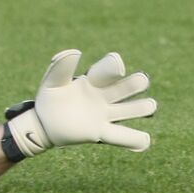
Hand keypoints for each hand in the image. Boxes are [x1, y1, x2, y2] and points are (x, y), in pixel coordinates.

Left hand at [7, 50, 156, 157]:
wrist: (43, 124)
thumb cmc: (49, 99)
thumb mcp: (51, 82)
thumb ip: (61, 68)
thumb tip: (75, 52)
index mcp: (93, 80)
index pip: (108, 70)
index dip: (114, 67)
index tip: (118, 68)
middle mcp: (104, 95)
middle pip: (126, 87)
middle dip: (136, 83)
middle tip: (141, 81)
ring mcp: (105, 114)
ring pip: (131, 110)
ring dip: (142, 108)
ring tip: (150, 106)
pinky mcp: (101, 133)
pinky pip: (122, 136)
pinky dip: (135, 139)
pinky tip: (144, 141)